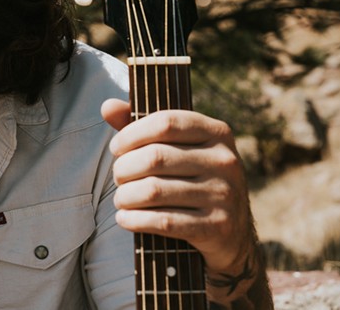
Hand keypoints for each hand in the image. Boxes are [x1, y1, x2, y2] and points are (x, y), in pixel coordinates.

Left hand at [101, 99, 256, 277]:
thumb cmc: (191, 178)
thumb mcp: (176, 147)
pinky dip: (135, 220)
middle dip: (124, 169)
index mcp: (216, 132)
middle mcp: (224, 160)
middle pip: (155, 157)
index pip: (165, 122)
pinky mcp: (217, 227)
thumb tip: (108, 106)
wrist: (231, 232)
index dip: (131, 134)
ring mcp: (223, 195)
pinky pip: (164, 221)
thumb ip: (141, 125)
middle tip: (118, 178)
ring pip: (155, 191)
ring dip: (126, 196)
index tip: (116, 148)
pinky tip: (125, 218)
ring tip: (120, 199)